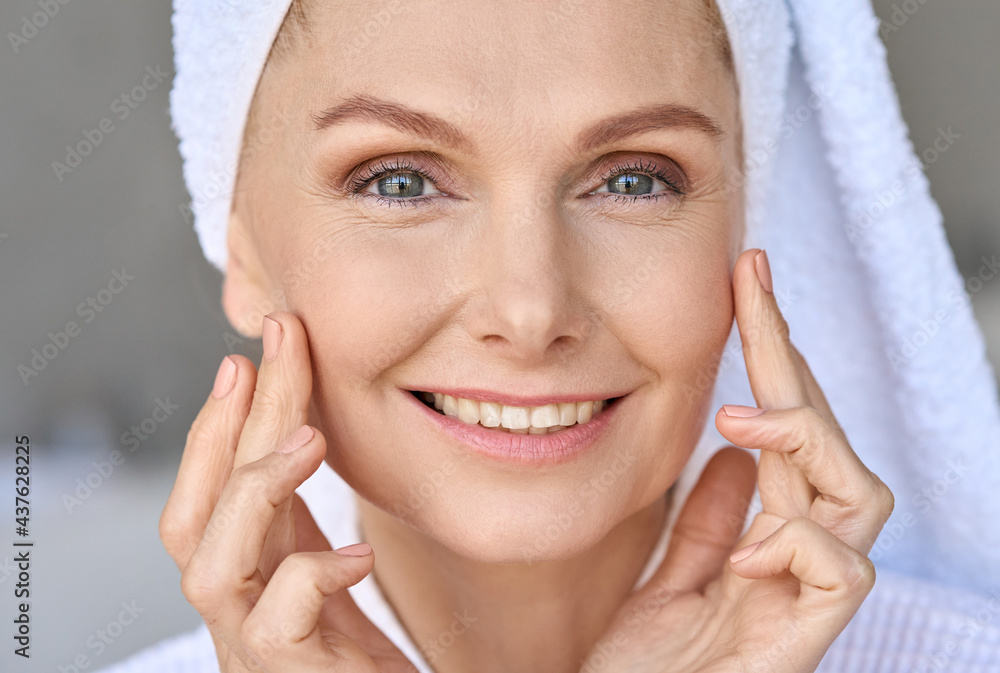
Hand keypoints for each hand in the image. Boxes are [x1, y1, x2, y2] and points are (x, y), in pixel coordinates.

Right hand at [159, 312, 417, 671]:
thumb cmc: (354, 658)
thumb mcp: (325, 570)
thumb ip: (297, 520)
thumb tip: (292, 431)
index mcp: (243, 575)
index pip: (212, 489)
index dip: (224, 421)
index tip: (253, 354)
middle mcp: (232, 608)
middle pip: (200, 511)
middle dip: (231, 423)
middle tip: (268, 352)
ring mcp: (251, 649)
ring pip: (208, 566)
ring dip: (253, 490)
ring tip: (308, 439)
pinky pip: (276, 625)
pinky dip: (312, 575)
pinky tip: (357, 553)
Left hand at [582, 248, 893, 671]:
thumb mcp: (665, 581)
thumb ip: (706, 523)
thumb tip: (735, 455)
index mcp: (763, 537)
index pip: (782, 428)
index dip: (775, 351)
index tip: (748, 276)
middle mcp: (794, 559)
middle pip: (826, 443)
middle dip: (792, 359)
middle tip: (753, 287)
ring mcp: (804, 599)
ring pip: (860, 494)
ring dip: (807, 440)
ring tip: (745, 418)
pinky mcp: (803, 642)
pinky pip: (841, 574)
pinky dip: (798, 541)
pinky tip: (746, 547)